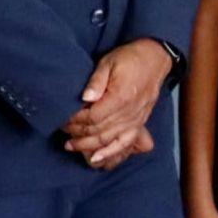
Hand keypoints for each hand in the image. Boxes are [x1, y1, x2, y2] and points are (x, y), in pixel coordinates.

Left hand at [63, 39, 171, 164]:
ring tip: (70, 145)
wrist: (155, 59)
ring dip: (88, 145)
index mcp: (121, 97)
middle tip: (62, 130)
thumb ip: (96, 81)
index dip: (76, 119)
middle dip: (77, 133)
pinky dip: (110, 153)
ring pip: (108, 140)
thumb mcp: (109, 62)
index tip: (64, 117)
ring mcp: (135, 120)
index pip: (93, 117)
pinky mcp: (139, 123)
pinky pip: (124, 143)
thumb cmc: (130, 58)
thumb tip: (84, 98)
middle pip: (98, 131)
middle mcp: (129, 112)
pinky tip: (96, 159)